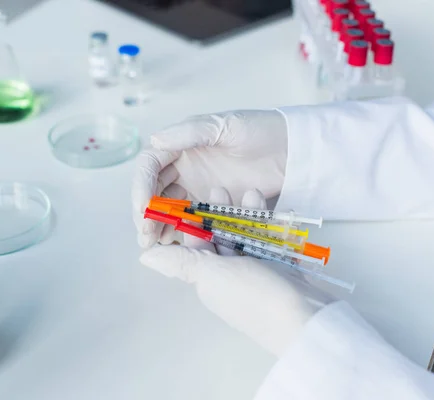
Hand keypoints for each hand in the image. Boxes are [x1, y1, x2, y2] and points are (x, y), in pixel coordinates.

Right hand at [132, 110, 287, 247]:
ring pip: (168, 209)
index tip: (143, 208)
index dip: (141, 187)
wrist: (292, 149)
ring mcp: (198, 187)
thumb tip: (155, 139)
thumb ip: (190, 132)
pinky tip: (174, 244)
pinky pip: (190, 220)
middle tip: (146, 236)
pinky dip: (179, 232)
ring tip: (155, 245)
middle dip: (146, 214)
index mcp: (180, 146)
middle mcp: (183, 168)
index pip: (149, 167)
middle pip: (153, 192)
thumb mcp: (223, 125)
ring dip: (158, 226)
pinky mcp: (213, 205)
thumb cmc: (259, 130)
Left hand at [140, 188, 330, 356]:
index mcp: (209, 278)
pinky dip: (275, 228)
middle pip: (223, 238)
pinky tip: (280, 212)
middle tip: (222, 190)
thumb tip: (144, 259)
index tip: (195, 196)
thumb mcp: (212, 275)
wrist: (306, 320)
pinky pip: (275, 244)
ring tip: (253, 193)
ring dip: (249, 216)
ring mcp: (259, 274)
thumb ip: (180, 262)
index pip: (196, 245)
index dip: (194, 221)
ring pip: (249, 238)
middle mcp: (231, 276)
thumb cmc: (254, 296)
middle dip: (221, 213)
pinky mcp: (283, 271)